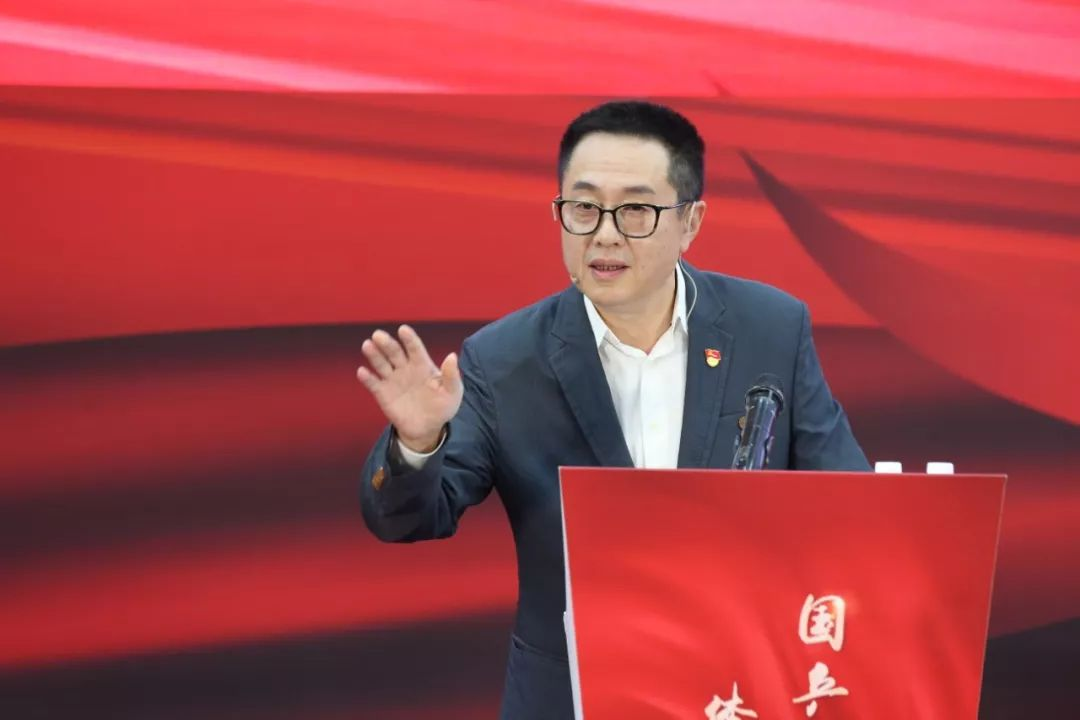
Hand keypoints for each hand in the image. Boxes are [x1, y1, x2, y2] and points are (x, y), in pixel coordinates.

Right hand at [356, 325, 462, 451]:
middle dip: (386, 343)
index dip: (409, 339)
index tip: (403, 330)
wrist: (427, 429)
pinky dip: (367, 378)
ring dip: (374, 354)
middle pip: (394, 352)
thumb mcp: (453, 393)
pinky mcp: (383, 394)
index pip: (415, 348)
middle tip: (378, 335)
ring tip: (368, 345)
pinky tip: (362, 371)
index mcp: (422, 364)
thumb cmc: (442, 407)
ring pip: (381, 364)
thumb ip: (452, 376)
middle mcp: (405, 368)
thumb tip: (452, 356)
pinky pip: (373, 384)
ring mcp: (393, 380)